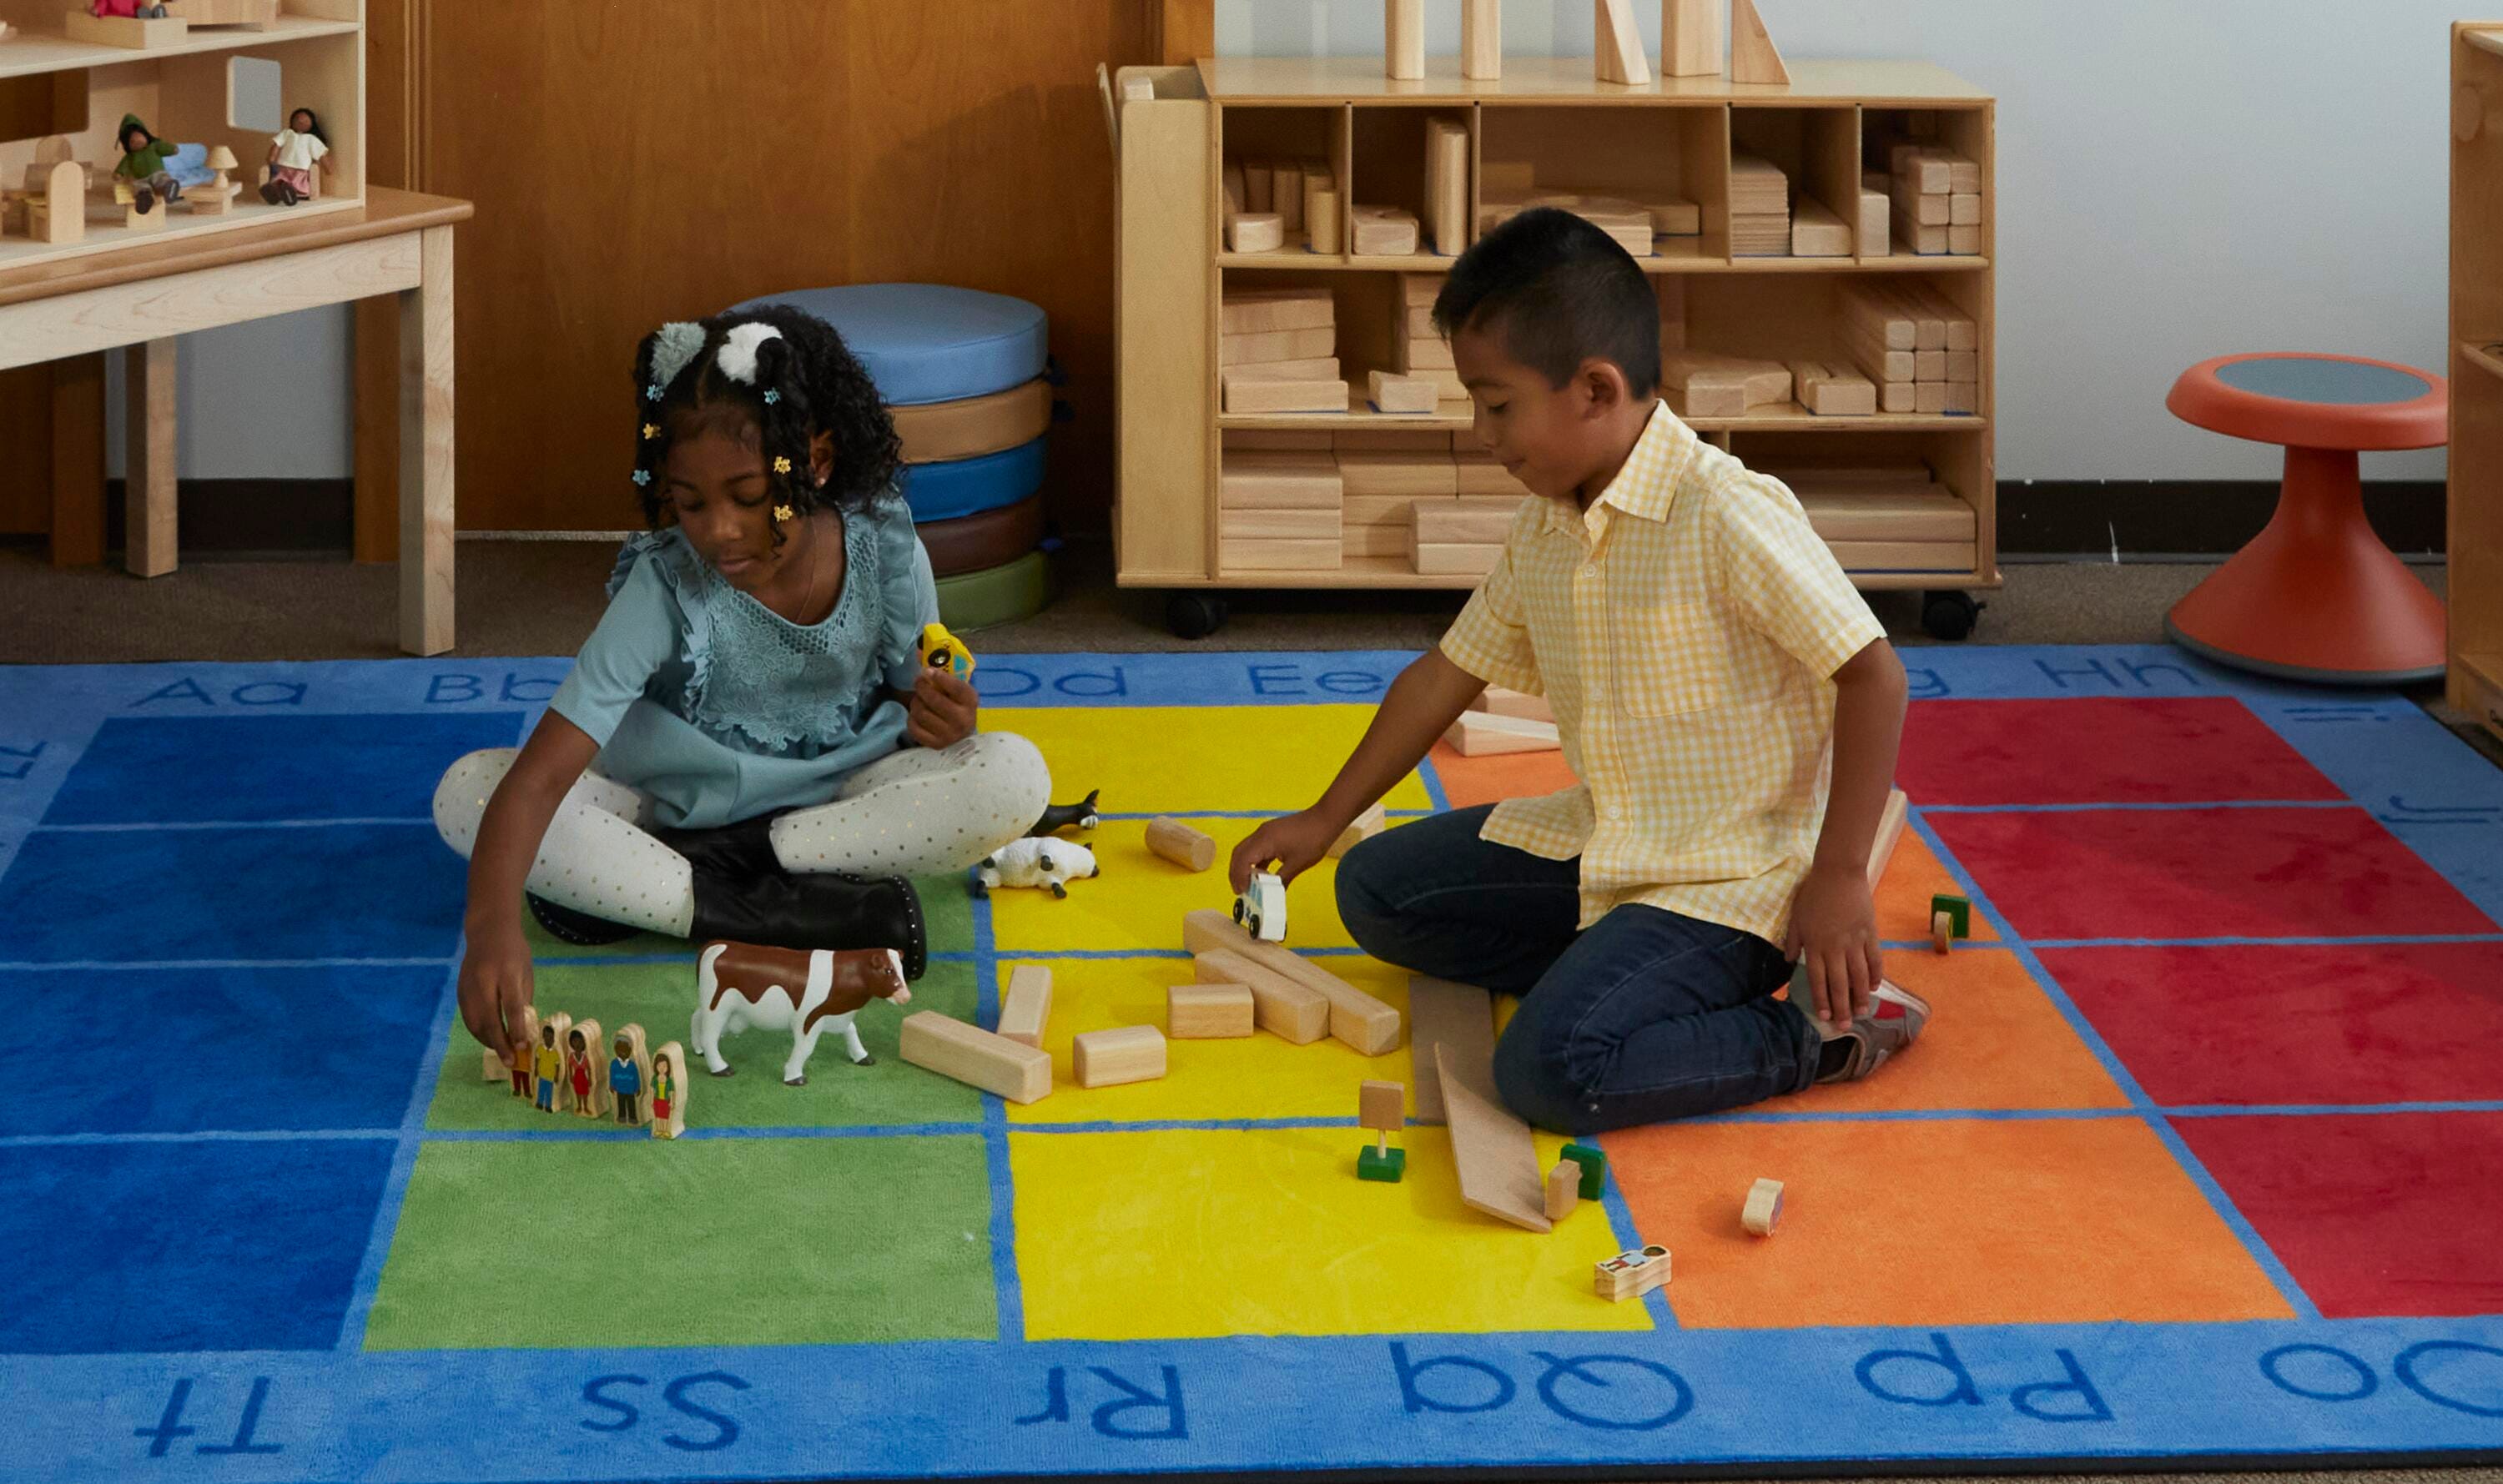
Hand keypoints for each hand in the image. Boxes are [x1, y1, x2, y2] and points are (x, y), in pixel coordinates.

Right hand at [457, 917, 535, 1060]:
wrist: (487, 931)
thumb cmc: (514, 952)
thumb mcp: (526, 971)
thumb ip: (524, 999)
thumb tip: (524, 1029)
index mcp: (507, 973)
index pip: (511, 1006)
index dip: (516, 1029)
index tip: (522, 1047)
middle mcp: (485, 981)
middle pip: (489, 1019)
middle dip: (499, 1044)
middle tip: (510, 1061)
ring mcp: (469, 987)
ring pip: (474, 1022)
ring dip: (487, 1041)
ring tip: (501, 1053)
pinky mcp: (460, 991)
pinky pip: (468, 1018)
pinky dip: (478, 1032)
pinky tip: (488, 1039)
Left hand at [906, 669, 977, 748]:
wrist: (962, 734)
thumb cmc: (957, 705)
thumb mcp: (956, 688)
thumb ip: (941, 670)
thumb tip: (917, 651)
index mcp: (971, 702)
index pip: (956, 687)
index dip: (940, 677)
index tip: (928, 671)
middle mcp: (963, 720)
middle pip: (934, 700)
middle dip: (922, 687)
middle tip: (919, 682)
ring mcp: (949, 734)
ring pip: (921, 712)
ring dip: (916, 702)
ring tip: (919, 699)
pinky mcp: (936, 744)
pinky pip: (914, 727)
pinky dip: (912, 718)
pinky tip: (917, 715)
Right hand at [1228, 808, 1343, 891]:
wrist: (1326, 818)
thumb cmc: (1313, 840)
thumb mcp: (1297, 864)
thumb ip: (1282, 880)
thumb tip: (1275, 894)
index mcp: (1264, 841)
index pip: (1242, 860)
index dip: (1239, 877)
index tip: (1242, 892)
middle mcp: (1260, 834)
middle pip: (1238, 853)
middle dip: (1236, 872)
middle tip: (1240, 890)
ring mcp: (1265, 832)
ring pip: (1245, 850)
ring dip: (1244, 866)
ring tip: (1248, 884)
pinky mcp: (1271, 832)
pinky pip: (1256, 848)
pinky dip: (1254, 861)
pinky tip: (1261, 873)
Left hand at [1783, 861, 1881, 1027]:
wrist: (1839, 872)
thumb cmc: (1814, 893)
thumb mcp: (1796, 916)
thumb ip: (1793, 940)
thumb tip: (1788, 960)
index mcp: (1815, 945)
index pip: (1818, 979)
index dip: (1821, 1000)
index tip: (1823, 1017)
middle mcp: (1835, 948)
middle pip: (1839, 984)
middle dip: (1841, 1008)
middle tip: (1844, 1026)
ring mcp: (1855, 942)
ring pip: (1859, 976)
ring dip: (1860, 997)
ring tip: (1861, 1013)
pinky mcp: (1870, 934)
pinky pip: (1874, 959)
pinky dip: (1876, 975)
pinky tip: (1874, 988)